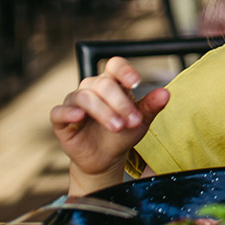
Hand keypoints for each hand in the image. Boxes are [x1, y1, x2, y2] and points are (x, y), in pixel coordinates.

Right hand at [50, 56, 168, 185]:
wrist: (106, 158)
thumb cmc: (123, 133)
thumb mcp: (141, 121)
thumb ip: (151, 106)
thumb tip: (165, 93)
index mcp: (113, 83)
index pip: (114, 66)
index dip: (124, 71)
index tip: (136, 83)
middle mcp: (92, 88)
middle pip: (103, 84)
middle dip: (120, 103)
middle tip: (133, 121)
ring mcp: (75, 102)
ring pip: (84, 97)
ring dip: (103, 111)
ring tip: (118, 127)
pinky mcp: (61, 120)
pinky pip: (59, 111)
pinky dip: (68, 112)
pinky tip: (79, 116)